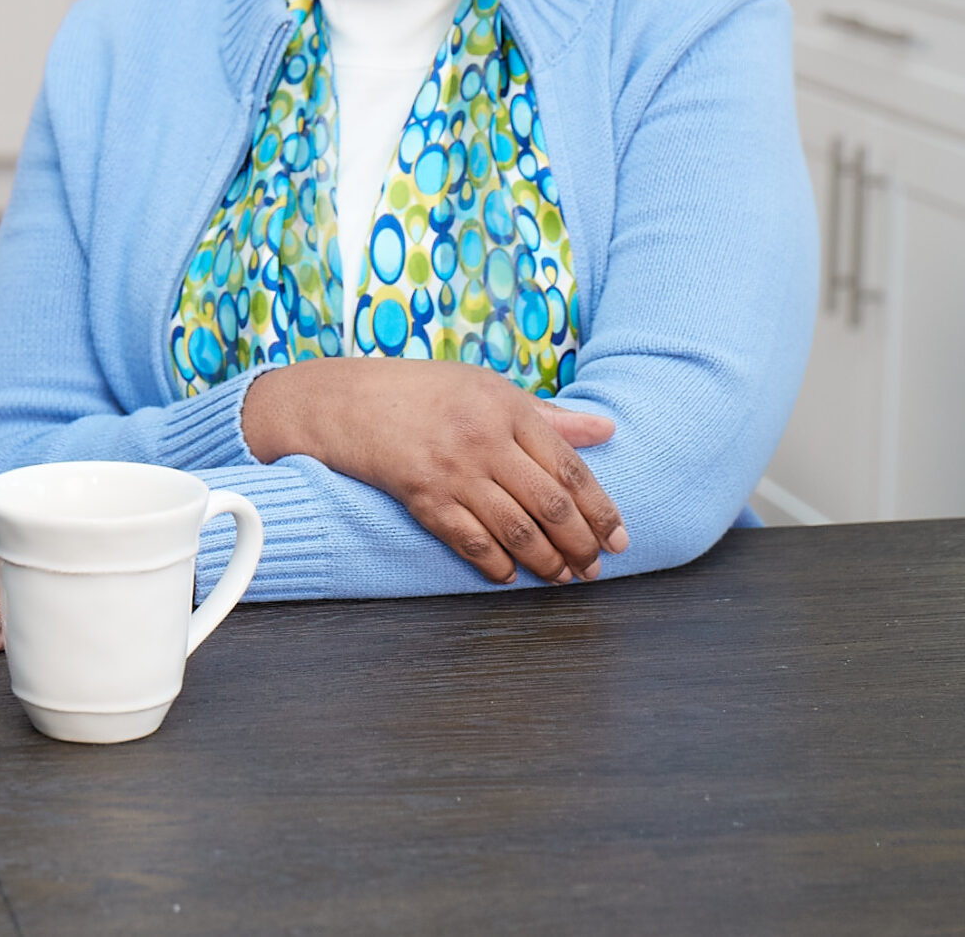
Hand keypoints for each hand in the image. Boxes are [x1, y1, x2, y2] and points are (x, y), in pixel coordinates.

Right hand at [241, 356, 626, 584]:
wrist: (345, 400)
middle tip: (594, 568)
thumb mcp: (486, 387)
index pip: (571, 469)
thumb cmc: (420, 391)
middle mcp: (485, 440)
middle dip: (581, 545)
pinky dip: (496, 565)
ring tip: (561, 578)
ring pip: (516, 530)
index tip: (619, 539)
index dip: (601, 510)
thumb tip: (605, 428)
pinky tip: (510, 576)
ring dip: (546, 562)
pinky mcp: (422, 495)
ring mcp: (452, 470)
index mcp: (507, 409)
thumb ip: (547, 415)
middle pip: (550, 505)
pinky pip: (470, 541)